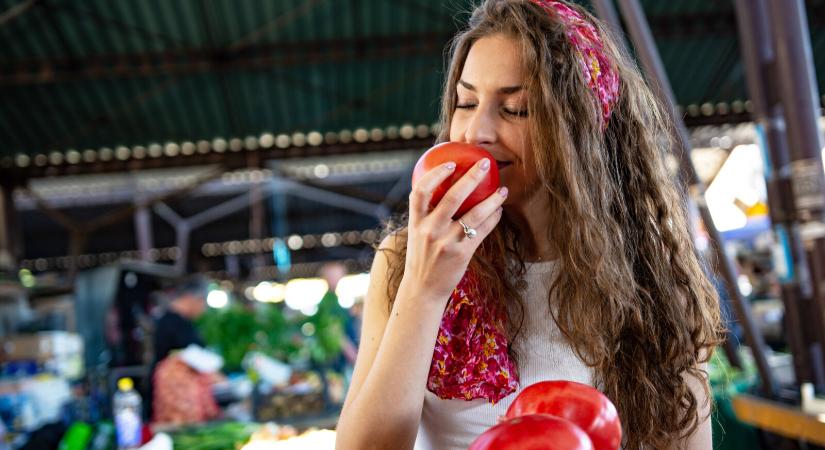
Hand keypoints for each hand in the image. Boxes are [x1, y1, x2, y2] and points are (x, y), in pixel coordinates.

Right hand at [401, 157, 507, 302]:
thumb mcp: (417, 235)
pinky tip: (499, 211)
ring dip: (492, 199)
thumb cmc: (422, 258)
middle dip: (471, 177)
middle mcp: (430, 230)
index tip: (450, 163)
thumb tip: (443, 190)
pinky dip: (493, 218)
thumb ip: (427, 215)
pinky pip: (482, 231)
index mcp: (416, 222)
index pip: (420, 191)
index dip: (435, 174)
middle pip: (452, 196)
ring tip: (503, 190)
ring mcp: (446, 242)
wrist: (423, 290)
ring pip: (474, 214)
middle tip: (485, 164)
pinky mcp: (461, 253)